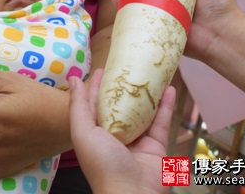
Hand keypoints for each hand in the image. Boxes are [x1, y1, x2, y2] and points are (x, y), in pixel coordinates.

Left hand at [69, 69, 174, 193]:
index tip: (104, 67)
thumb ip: (79, 105)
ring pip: (143, 111)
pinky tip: (170, 88)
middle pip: (120, 105)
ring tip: (152, 71)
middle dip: (125, 86)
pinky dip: (166, 105)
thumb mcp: (83, 132)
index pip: (95, 103)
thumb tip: (74, 79)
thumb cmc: (103, 164)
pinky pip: (162, 121)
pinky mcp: (156, 145)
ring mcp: (137, 140)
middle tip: (130, 64)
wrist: (132, 193)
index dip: (98, 85)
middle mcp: (115, 134)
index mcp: (95, 132)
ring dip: (148, 92)